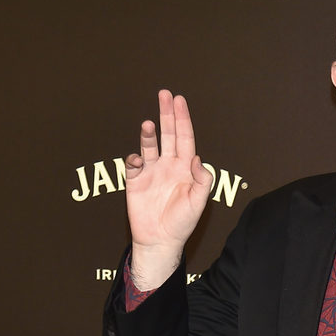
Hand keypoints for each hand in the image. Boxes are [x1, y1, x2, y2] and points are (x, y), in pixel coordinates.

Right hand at [125, 89, 213, 289]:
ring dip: (149, 133)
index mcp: (185, 169)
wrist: (160, 241)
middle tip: (164, 94)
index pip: (185, 138)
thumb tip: (196, 157)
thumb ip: (202, 180)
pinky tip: (139, 160)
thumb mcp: (198, 203)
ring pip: (150, 145)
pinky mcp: (135, 180)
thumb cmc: (182, 224)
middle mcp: (168, 165)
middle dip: (167, 114)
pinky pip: (133, 163)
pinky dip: (135, 158)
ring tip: (149, 124)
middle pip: (168, 134)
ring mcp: (151, 171)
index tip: (179, 100)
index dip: (183, 119)